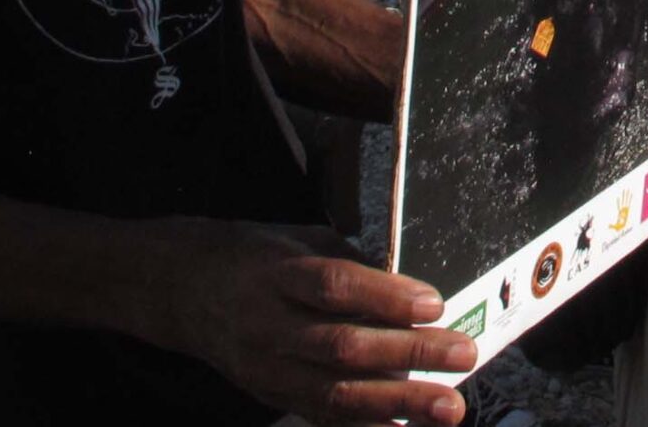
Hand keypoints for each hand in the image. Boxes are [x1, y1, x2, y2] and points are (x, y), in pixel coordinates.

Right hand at [153, 222, 472, 425]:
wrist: (185, 290)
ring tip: (448, 408)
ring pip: (335, 392)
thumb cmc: (256, 257)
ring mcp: (267, 368)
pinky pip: (321, 416)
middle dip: (409, 354)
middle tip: (462, 356)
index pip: (334, 286)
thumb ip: (350, 261)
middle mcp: (269, 325)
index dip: (384, 297)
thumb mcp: (299, 239)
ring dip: (398, 403)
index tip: (434, 303)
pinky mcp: (270, 395)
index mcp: (277, 273)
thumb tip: (409, 287)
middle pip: (342, 345)